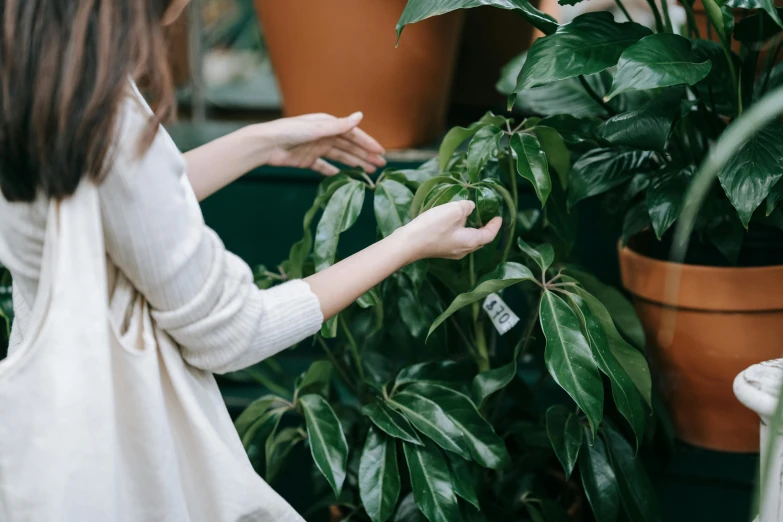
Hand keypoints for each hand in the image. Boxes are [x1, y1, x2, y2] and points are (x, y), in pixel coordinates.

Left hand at [256, 113, 386, 175]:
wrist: (266, 144)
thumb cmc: (290, 132)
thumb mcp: (317, 128)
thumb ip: (339, 125)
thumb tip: (360, 115)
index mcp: (327, 124)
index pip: (352, 134)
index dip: (367, 143)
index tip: (381, 152)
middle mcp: (323, 135)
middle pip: (349, 147)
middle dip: (365, 155)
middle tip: (380, 166)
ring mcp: (315, 148)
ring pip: (340, 157)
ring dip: (354, 163)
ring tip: (368, 172)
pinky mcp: (307, 160)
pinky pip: (323, 167)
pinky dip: (332, 172)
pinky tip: (342, 177)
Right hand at [398, 201, 502, 261]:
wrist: (408, 243)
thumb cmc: (433, 227)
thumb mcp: (454, 210)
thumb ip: (467, 206)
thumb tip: (470, 207)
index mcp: (470, 241)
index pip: (489, 235)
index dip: (495, 225)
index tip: (499, 217)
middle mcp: (463, 250)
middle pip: (479, 240)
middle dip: (484, 228)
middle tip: (486, 216)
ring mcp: (450, 251)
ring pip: (467, 240)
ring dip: (470, 229)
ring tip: (470, 216)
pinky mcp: (440, 249)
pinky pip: (456, 240)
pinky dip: (460, 231)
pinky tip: (453, 222)